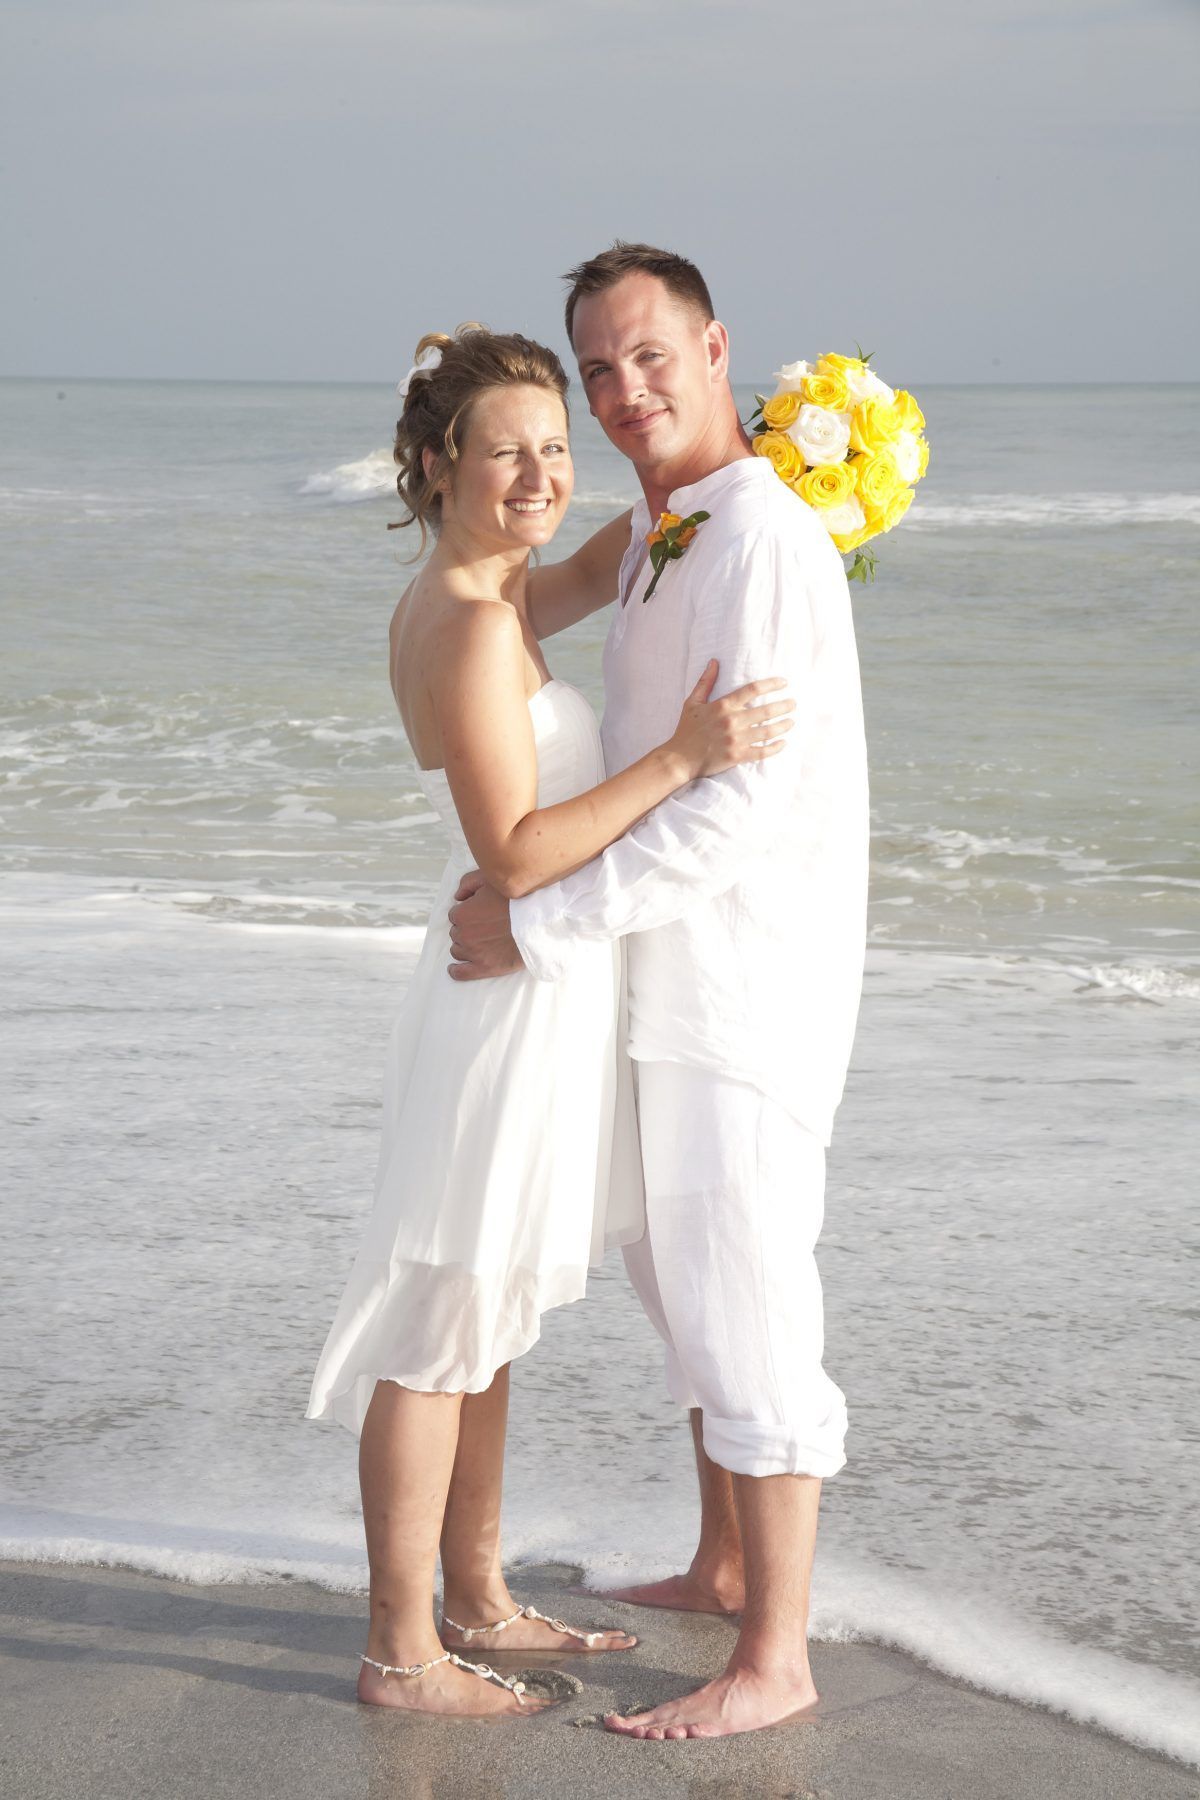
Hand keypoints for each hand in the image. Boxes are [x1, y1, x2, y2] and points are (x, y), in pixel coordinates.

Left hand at [448, 873, 525, 980]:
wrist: (538, 922)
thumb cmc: (516, 900)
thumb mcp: (490, 879)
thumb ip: (467, 883)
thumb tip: (457, 896)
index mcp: (462, 914)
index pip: (455, 915)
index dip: (467, 913)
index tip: (479, 913)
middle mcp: (463, 935)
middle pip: (457, 933)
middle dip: (467, 929)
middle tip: (485, 926)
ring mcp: (473, 953)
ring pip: (458, 950)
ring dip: (465, 946)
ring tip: (481, 942)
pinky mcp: (484, 968)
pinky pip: (461, 973)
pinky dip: (456, 971)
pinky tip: (455, 968)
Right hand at [668, 660, 794, 778]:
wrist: (679, 759)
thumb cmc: (686, 730)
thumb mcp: (692, 703)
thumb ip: (705, 682)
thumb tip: (714, 661)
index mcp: (723, 706)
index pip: (753, 690)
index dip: (771, 684)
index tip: (784, 683)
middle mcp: (732, 722)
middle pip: (766, 711)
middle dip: (784, 706)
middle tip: (793, 703)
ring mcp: (736, 740)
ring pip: (768, 732)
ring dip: (783, 725)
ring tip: (791, 721)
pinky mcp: (737, 756)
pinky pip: (762, 752)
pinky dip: (775, 748)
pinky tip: (783, 743)